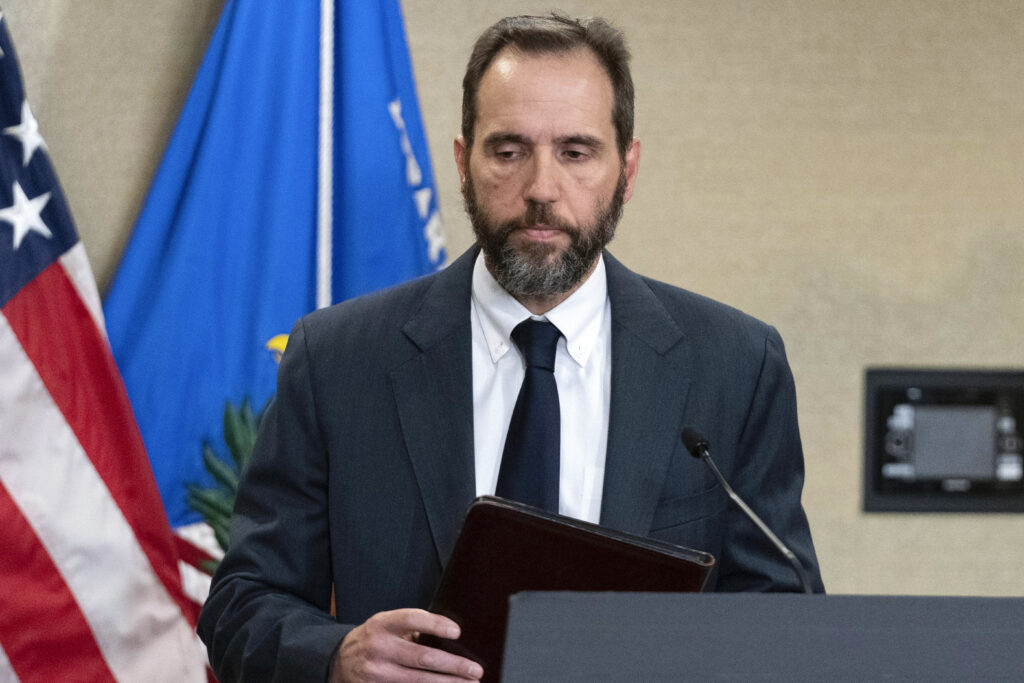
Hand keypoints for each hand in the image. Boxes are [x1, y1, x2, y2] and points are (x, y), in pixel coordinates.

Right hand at [333, 608, 483, 681]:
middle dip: (453, 666)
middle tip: (475, 670)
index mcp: (383, 624)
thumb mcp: (386, 624)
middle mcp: (379, 648)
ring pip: (419, 681)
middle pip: (422, 658)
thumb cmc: (374, 639)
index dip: (435, 625)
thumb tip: (449, 636)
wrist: (340, 661)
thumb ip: (412, 626)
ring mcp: (378, 673)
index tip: (457, 632)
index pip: (412, 619)